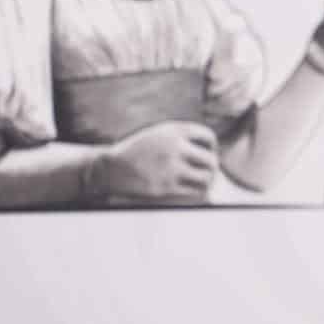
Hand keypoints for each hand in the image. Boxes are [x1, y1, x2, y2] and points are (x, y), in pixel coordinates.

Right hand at [93, 121, 217, 202]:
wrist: (111, 168)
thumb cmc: (138, 151)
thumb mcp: (158, 134)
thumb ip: (182, 137)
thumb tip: (211, 149)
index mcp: (174, 130)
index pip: (208, 136)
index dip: (212, 146)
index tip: (208, 153)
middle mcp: (174, 147)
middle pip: (211, 159)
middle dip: (212, 166)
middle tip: (209, 171)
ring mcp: (170, 168)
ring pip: (206, 177)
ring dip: (208, 181)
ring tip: (204, 182)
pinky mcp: (165, 187)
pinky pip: (193, 192)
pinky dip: (197, 192)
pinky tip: (193, 191)